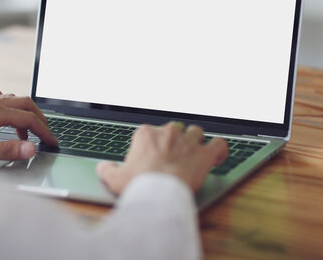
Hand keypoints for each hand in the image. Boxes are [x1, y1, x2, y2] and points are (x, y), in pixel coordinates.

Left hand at [0, 78, 56, 163]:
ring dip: (22, 111)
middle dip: (39, 119)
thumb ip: (9, 151)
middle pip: (24, 103)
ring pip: (10, 97)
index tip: (51, 141)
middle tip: (45, 134)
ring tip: (24, 131)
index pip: (28, 119)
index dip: (43, 131)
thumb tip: (32, 149)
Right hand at [96, 122, 228, 193]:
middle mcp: (168, 133)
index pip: (151, 132)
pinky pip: (219, 144)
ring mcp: (188, 142)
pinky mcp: (204, 154)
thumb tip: (102, 167)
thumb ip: (107, 170)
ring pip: (196, 132)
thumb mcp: (115, 179)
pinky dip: (220, 149)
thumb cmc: (138, 185)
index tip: (153, 159)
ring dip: (196, 141)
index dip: (153, 146)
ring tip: (195, 153)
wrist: (159, 193)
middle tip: (172, 158)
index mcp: (146, 134)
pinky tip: (218, 155)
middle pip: (175, 129)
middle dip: (175, 141)